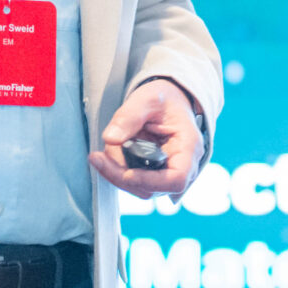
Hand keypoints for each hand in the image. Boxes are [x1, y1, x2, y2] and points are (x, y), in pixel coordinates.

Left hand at [91, 78, 201, 199]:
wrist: (168, 103)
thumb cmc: (165, 100)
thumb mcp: (148, 98)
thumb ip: (129, 116)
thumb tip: (110, 139)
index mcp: (188, 147)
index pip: (176, 179)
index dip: (149, 181)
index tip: (126, 172)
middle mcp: (182, 166)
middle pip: (153, 188)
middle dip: (121, 175)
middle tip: (98, 157)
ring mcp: (168, 175)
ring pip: (140, 189)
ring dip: (116, 174)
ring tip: (103, 153)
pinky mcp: (155, 176)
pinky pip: (135, 183)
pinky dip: (118, 173)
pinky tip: (106, 159)